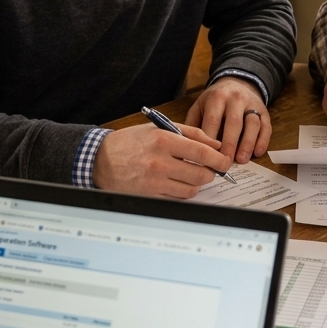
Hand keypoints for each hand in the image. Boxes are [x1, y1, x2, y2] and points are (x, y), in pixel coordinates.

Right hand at [93, 121, 230, 197]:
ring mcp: (155, 182)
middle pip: (201, 174)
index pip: (202, 152)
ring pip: (191, 189)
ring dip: (195, 183)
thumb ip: (190, 133)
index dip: (219, 159)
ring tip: (189, 175)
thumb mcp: (159, 128)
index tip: (225, 162)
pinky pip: (177, 199)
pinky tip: (176, 183)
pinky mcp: (150, 196)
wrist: (101, 160)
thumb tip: (215, 144)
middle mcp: (160, 162)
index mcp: (164, 140)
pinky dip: (182, 192)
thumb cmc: (131, 142)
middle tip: (208, 169)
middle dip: (209, 173)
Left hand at [186, 76, 270, 163]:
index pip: (213, 120)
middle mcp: (236, 99)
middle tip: (224, 163)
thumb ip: (193, 125)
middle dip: (229, 145)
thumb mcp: (200, 106)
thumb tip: (187, 148)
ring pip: (252, 124)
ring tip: (241, 160)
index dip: (210, 141)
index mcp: (217, 97)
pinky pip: (266, 126)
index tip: (206, 159)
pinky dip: (263, 140)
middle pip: (234, 123)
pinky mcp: (265, 111)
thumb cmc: (215, 100)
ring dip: (247, 143)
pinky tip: (257, 153)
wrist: (237, 82)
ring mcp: (252, 104)